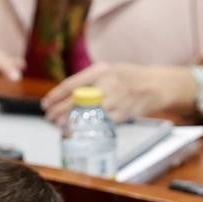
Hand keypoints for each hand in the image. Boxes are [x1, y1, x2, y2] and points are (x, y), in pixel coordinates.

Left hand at [41, 63, 190, 123]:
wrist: (156, 84)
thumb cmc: (129, 78)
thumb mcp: (108, 71)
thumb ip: (90, 81)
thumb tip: (68, 96)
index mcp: (100, 70)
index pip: (72, 84)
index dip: (56, 95)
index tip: (45, 104)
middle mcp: (108, 83)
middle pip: (77, 100)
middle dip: (60, 111)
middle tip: (49, 118)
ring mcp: (117, 99)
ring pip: (89, 113)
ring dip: (73, 121)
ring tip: (61, 126)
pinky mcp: (125, 113)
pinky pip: (103, 122)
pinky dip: (91, 127)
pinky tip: (82, 129)